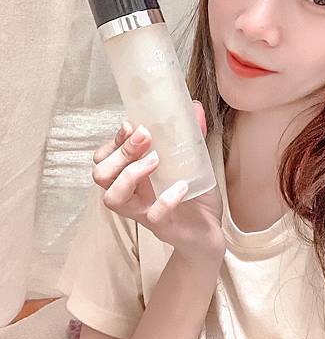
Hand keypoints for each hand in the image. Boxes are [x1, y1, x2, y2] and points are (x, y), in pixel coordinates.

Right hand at [91, 101, 225, 261]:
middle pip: (102, 174)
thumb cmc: (193, 196)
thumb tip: (193, 106)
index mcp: (133, 175)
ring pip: (113, 198)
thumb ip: (191, 135)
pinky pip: (153, 216)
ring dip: (130, 174)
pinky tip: (181, 187)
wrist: (209, 231)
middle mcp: (132, 193)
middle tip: (146, 138)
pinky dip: (165, 199)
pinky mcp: (162, 226)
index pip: (105, 157)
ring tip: (156, 161)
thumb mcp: (192, 161)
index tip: (131, 124)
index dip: (113, 140)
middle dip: (120, 152)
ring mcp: (143, 211)